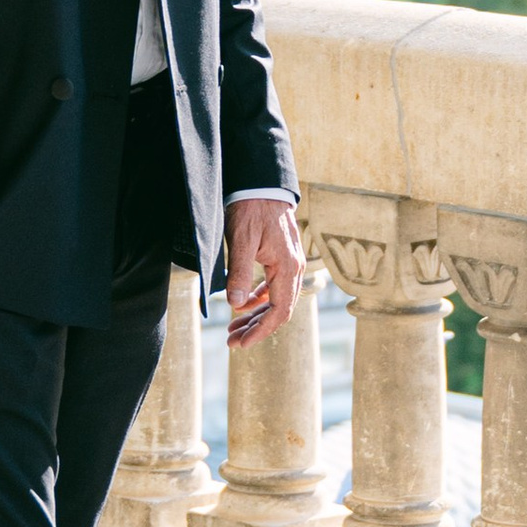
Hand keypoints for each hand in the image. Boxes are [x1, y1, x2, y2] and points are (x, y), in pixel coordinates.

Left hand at [226, 196, 302, 347]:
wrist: (261, 183)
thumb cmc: (251, 208)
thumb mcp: (241, 241)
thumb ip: (239, 274)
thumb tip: (236, 305)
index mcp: (287, 267)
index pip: (279, 311)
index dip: (261, 331)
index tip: (241, 343)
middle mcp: (294, 268)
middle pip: (279, 309)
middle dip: (256, 328)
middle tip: (232, 341)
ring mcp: (290, 262)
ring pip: (277, 299)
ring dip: (256, 316)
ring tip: (234, 329)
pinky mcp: (283, 257)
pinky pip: (275, 287)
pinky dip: (260, 299)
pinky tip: (244, 306)